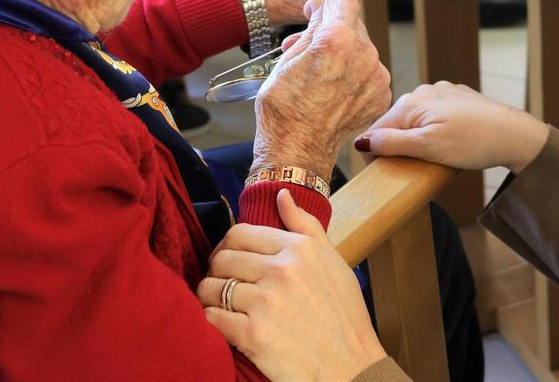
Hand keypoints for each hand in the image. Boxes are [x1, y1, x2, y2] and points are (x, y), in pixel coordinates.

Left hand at [198, 190, 386, 381]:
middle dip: (215, 270)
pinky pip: (212, 317)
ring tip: (218, 303)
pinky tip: (221, 323)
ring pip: (211, 287)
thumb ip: (305, 225)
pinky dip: (210, 319)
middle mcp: (280, 271)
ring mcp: (265, 303)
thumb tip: (282, 194)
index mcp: (299, 249)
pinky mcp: (253, 335)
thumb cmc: (344, 314)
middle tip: (221, 282)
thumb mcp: (332, 260)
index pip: (240, 233)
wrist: (350, 365)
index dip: (227, 245)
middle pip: (222, 258)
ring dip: (208, 296)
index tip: (230, 259)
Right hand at [253, 0, 390, 178]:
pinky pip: (370, 73)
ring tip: (319, 75)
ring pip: (362, 50)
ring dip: (344, 55)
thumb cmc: (285, 107)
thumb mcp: (288, 58)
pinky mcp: (382, 94)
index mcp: (337, 39)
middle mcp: (364, 54)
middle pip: (353, 26)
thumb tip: (322, 4)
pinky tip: (334, 91)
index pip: (343, 2)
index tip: (314, 14)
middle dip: (332, 32)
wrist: (298, 149)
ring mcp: (377, 76)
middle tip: (309, 49)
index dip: (326, 5)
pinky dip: (355, 76)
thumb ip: (312, 26)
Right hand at [355, 81, 548, 173]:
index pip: (377, 129)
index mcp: (411, 103)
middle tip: (410, 169)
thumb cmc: (473, 142)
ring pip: (416, 120)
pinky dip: (434, 131)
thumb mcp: (428, 147)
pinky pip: (435, 116)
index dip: (373, 153)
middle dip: (396, 146)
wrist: (515, 135)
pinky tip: (448, 143)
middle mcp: (423, 92)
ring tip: (431, 158)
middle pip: (396, 123)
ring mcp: (443, 93)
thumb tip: (361, 142)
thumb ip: (393, 143)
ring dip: (416, 139)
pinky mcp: (459, 99)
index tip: (381, 174)